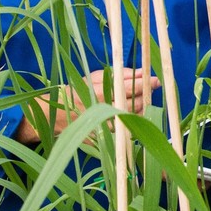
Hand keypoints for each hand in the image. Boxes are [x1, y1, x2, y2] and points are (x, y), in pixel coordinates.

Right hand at [14, 69, 160, 144]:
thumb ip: (119, 74)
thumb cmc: (77, 91)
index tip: (157, 80)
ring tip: (144, 101)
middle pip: (133, 104)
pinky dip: (132, 121)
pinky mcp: (103, 138)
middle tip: (152, 89)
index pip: (127, 88)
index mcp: (98, 93)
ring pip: (131, 119)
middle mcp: (101, 111)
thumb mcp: (95, 77)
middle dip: (146, 96)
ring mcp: (102, 126)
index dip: (145, 84)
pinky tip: (134, 114)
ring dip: (141, 109)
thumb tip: (142, 72)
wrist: (54, 116)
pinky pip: (124, 130)